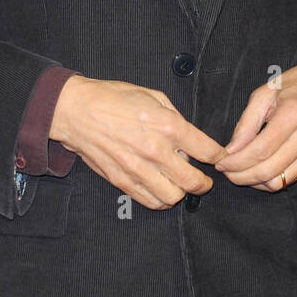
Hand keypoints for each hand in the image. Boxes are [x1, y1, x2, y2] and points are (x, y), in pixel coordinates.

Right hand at [50, 75, 225, 209]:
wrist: (77, 111)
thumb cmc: (113, 98)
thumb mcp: (152, 95)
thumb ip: (175, 117)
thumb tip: (188, 139)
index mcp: (167, 125)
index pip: (207, 151)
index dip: (219, 156)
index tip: (219, 158)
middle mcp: (156, 150)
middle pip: (194, 181)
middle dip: (205, 183)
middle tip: (205, 180)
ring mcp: (138, 168)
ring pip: (174, 197)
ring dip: (182, 192)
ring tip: (180, 185)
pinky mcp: (122, 181)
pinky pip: (150, 201)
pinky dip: (161, 200)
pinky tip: (162, 190)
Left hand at [214, 61, 296, 191]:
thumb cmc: (295, 85)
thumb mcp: (265, 93)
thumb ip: (246, 123)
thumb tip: (231, 150)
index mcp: (293, 114)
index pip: (260, 150)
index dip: (237, 162)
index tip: (221, 162)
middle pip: (268, 170)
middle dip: (241, 176)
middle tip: (225, 171)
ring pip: (279, 181)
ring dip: (254, 182)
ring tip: (238, 172)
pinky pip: (289, 180)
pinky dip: (269, 181)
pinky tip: (256, 171)